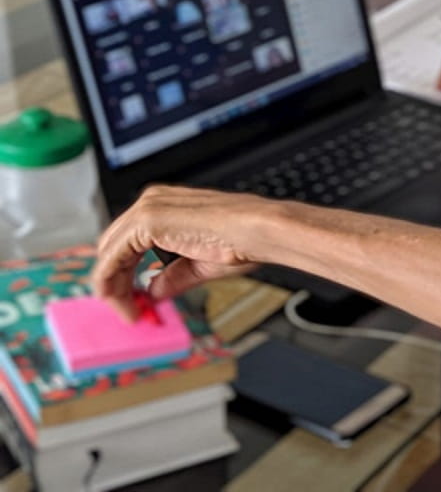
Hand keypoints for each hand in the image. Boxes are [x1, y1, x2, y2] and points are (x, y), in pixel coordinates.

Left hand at [92, 185, 276, 320]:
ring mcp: (147, 209)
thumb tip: (153, 291)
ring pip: (107, 253)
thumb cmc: (243, 240)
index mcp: (166, 206)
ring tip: (128, 311)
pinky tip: (122, 301)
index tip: (133, 301)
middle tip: (128, 311)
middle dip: (116, 282)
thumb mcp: (198, 264)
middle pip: (112, 247)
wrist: (260, 231)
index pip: (127, 242)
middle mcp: (152, 202)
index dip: (124, 275)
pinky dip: (110, 283)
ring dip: (112, 286)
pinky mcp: (145, 220)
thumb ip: (171, 276)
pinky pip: (111, 258)